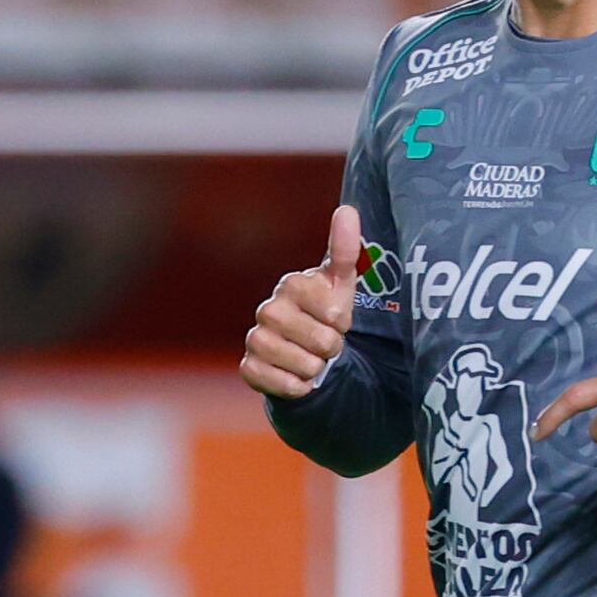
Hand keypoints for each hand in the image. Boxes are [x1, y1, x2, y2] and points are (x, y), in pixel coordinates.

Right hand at [240, 206, 362, 400]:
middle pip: (322, 342)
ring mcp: (256, 338)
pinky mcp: (248, 366)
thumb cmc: (325, 313)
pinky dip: (297, 386)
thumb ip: (345, 249)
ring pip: (304, 366)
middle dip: (332, 349)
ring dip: (317, 369)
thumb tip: (347, 210)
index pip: (335, 313)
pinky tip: (296, 376)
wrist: (303, 352)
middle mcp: (269, 309)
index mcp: (292, 285)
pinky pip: (283, 384)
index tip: (336, 320)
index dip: (343, 323)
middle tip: (324, 343)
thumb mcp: (340, 284)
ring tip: (311, 358)